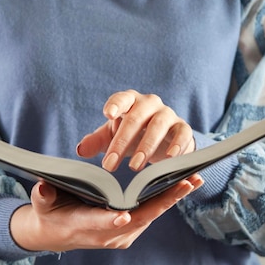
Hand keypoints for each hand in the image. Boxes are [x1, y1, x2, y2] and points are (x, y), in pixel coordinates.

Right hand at [10, 176, 203, 251]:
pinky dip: (167, 200)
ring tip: (192, 179)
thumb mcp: (42, 204)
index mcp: (83, 226)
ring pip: (150, 216)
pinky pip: (150, 215)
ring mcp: (120, 236)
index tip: (123, 215)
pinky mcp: (129, 231)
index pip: (99, 223)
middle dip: (162, 201)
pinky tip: (183, 185)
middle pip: (138, 218)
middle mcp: (106, 235)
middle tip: (185, 183)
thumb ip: (43, 196)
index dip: (110, 221)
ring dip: (171, 198)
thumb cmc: (49, 214)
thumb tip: (42, 186)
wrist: (56, 235)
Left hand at [76, 90, 195, 170]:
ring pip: (158, 125)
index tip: (108, 114)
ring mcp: (168, 115)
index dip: (115, 105)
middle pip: (136, 117)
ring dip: (146, 146)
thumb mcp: (113, 136)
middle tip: (110, 165)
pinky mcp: (183, 128)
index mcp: (130, 101)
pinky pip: (182, 134)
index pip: (122, 98)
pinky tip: (170, 159)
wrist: (163, 140)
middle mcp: (150, 104)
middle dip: (122, 142)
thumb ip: (97, 141)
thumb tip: (80, 150)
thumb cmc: (133, 134)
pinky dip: (177, 145)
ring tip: (134, 166)